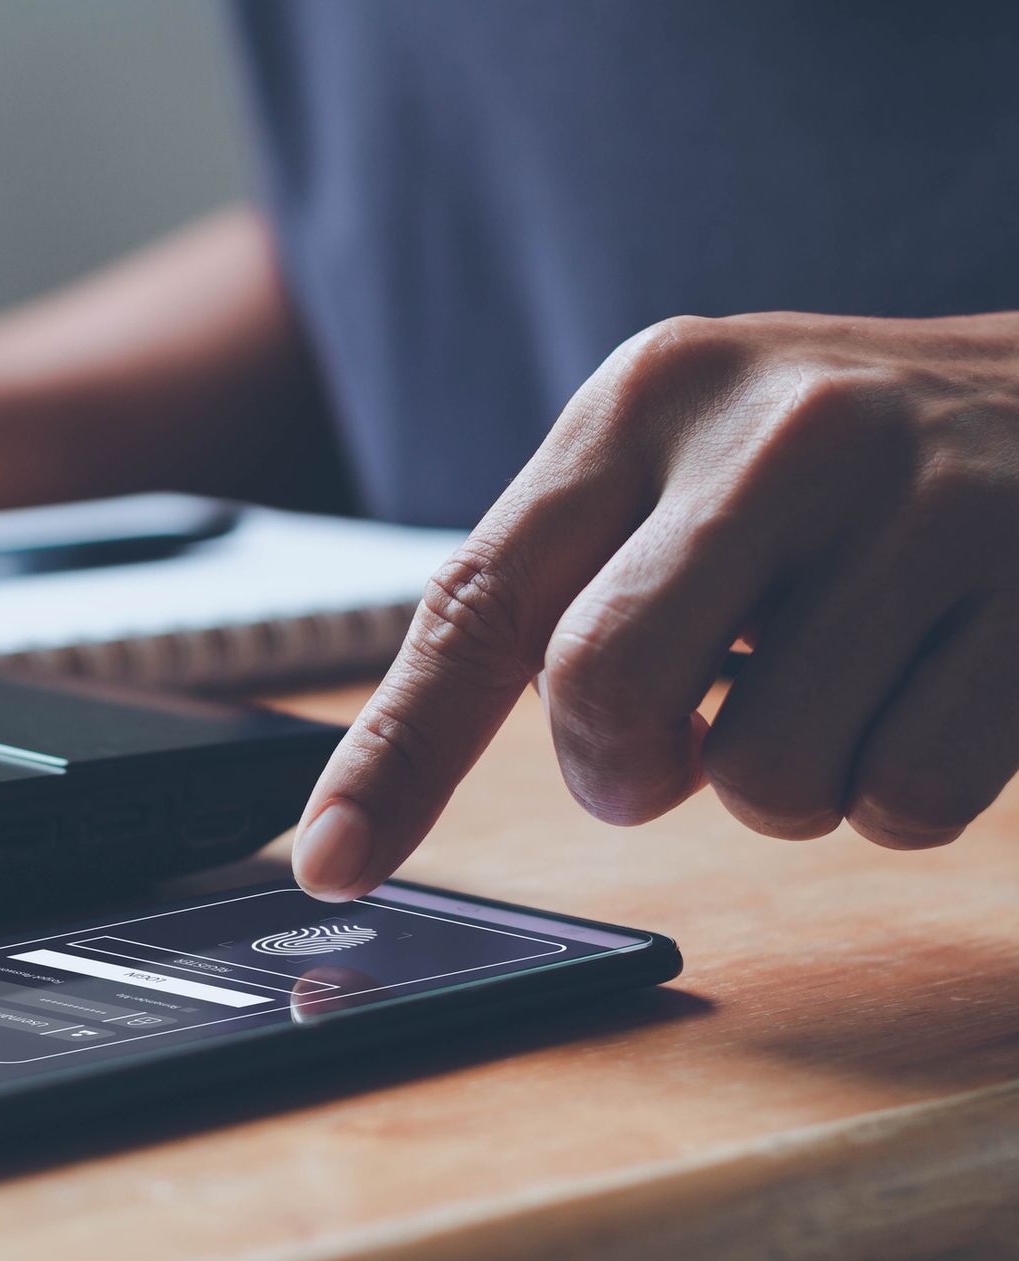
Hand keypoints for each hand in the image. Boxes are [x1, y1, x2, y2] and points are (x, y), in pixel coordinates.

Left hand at [294, 311, 1018, 899]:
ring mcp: (924, 501)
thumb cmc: (842, 466)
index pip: (478, 601)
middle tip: (671, 753)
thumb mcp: (686, 466)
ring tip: (834, 685)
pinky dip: (897, 794)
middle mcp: (775, 429)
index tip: (334, 861)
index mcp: (647, 398)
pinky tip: (927, 688)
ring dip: (783, 785)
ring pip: (767, 776)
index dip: (394, 754)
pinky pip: (905, 798)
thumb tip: (400, 780)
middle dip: (624, 769)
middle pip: (603, 691)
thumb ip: (568, 588)